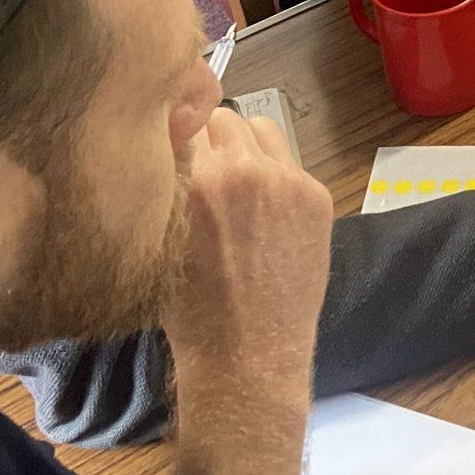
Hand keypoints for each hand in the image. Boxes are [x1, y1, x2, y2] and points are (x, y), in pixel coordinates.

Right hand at [159, 106, 334, 395]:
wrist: (247, 357)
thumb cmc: (190, 309)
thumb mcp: (156, 240)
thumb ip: (165, 186)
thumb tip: (166, 143)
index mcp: (197, 180)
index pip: (180, 121)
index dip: (174, 137)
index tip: (172, 151)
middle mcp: (247, 171)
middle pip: (222, 118)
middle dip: (210, 140)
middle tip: (205, 173)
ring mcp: (289, 182)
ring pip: (262, 130)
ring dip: (246, 147)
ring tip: (236, 186)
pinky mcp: (318, 197)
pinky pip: (290, 162)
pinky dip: (276, 176)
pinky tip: (266, 214)